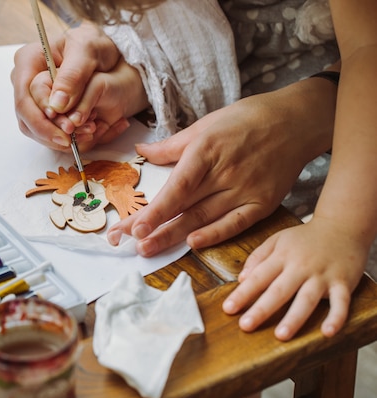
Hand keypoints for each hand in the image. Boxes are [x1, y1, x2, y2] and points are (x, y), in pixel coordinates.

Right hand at [11, 21, 146, 151]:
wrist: (102, 53)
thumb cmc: (93, 45)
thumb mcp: (87, 50)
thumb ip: (72, 75)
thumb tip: (56, 105)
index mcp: (27, 61)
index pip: (25, 100)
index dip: (43, 121)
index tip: (68, 129)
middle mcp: (24, 81)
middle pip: (27, 119)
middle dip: (51, 133)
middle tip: (75, 140)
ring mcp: (31, 98)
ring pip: (34, 130)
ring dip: (58, 139)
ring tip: (85, 136)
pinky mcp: (41, 110)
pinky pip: (45, 132)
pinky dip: (64, 138)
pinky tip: (83, 136)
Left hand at [107, 80, 335, 255]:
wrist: (297, 121)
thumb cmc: (247, 119)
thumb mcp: (206, 125)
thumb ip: (172, 145)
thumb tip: (141, 151)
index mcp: (207, 150)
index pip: (177, 187)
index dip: (155, 210)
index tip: (134, 228)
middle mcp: (226, 173)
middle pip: (185, 207)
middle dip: (154, 227)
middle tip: (128, 244)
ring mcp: (246, 190)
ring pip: (204, 219)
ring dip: (175, 236)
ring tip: (148, 249)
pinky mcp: (263, 203)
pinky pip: (235, 224)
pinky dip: (214, 235)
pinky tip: (192, 244)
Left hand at [222, 217, 365, 340]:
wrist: (343, 226)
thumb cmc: (305, 239)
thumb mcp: (277, 240)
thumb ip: (258, 258)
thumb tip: (241, 279)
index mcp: (282, 257)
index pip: (258, 277)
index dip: (242, 293)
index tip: (228, 309)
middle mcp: (300, 267)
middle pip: (279, 291)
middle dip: (261, 309)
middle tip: (245, 326)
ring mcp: (322, 275)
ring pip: (307, 299)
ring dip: (294, 318)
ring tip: (281, 335)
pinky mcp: (343, 282)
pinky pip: (341, 302)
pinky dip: (336, 317)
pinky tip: (327, 332)